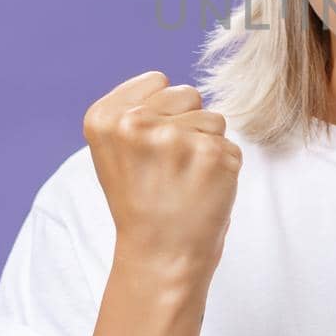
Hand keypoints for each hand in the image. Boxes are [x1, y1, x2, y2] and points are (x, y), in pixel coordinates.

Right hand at [82, 70, 242, 283]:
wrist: (159, 255)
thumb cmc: (142, 200)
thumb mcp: (115, 150)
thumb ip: (133, 108)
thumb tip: (166, 81)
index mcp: (105, 117)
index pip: (158, 80)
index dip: (160, 114)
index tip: (148, 149)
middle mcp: (135, 123)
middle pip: (188, 93)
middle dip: (186, 124)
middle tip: (169, 167)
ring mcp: (175, 138)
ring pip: (213, 118)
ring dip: (206, 145)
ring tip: (185, 179)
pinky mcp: (212, 155)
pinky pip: (231, 144)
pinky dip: (224, 166)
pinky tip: (203, 189)